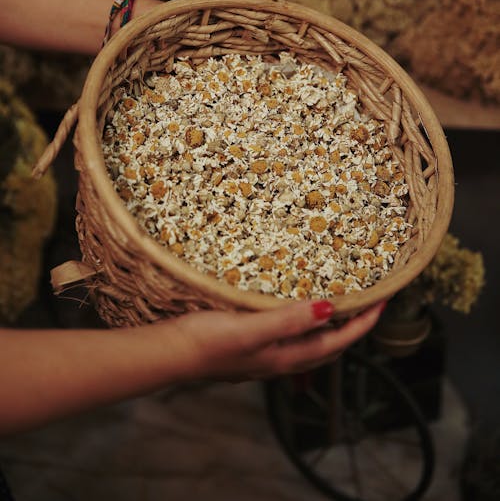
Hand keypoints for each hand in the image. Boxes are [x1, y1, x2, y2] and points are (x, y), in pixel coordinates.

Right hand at [167, 300, 384, 381]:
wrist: (172, 353)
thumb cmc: (208, 341)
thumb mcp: (251, 328)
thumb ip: (289, 320)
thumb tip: (329, 310)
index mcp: (286, 356)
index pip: (337, 342)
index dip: (362, 325)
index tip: (382, 303)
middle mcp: (281, 359)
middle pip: (329, 348)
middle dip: (353, 328)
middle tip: (369, 304)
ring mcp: (266, 356)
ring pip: (311, 345)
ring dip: (331, 329)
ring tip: (341, 306)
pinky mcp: (252, 347)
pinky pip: (291, 339)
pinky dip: (305, 326)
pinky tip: (295, 313)